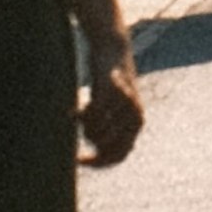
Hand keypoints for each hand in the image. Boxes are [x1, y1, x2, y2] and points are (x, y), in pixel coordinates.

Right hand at [80, 48, 145, 166]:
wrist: (113, 49)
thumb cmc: (108, 84)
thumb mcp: (109, 109)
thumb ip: (107, 129)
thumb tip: (97, 151)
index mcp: (136, 124)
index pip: (118, 156)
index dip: (99, 162)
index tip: (79, 161)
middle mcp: (135, 117)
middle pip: (105, 145)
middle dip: (89, 138)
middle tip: (81, 124)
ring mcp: (126, 105)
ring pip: (97, 130)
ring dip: (85, 124)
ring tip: (83, 109)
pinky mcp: (113, 91)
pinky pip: (94, 113)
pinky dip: (82, 114)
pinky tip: (75, 110)